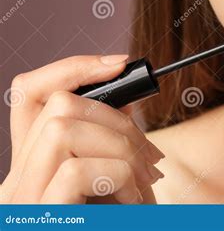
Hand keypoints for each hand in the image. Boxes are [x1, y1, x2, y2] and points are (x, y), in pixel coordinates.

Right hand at [0, 55, 163, 203]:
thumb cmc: (120, 221)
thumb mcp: (116, 176)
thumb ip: (107, 138)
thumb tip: (123, 96)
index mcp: (33, 165)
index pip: (29, 94)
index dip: (72, 68)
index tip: (119, 64)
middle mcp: (16, 181)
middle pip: (55, 106)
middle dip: (117, 118)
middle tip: (150, 156)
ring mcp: (22, 201)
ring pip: (63, 128)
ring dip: (121, 147)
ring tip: (145, 182)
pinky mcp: (39, 217)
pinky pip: (74, 171)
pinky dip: (118, 176)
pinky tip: (134, 202)